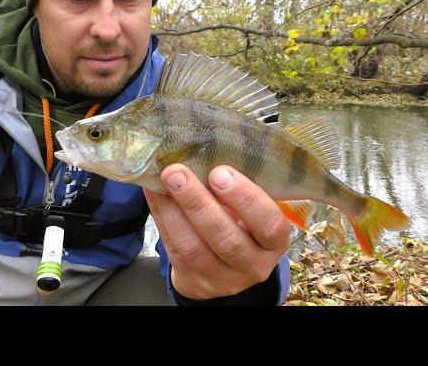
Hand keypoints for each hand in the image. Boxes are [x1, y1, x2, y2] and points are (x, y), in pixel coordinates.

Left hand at [143, 164, 290, 299]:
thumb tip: (207, 147)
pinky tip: (154, 192)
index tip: (220, 172)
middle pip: (227, 239)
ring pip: (194, 248)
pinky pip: (174, 248)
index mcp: (274, 242)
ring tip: (164, 179)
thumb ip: (240, 187)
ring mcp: (221, 277)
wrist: (223, 266)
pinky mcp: (193, 279)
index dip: (246, 198)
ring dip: (174, 210)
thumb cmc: (241, 222)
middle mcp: (252, 265)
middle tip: (178, 172)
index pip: (269, 224)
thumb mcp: (252, 208)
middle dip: (198, 204)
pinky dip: (162, 216)